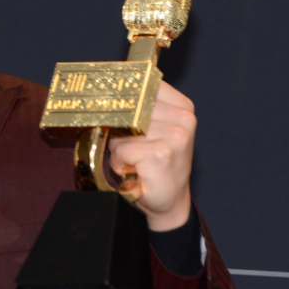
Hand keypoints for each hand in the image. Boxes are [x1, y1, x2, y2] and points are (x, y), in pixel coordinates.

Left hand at [107, 81, 194, 230]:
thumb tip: (104, 94)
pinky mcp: (161, 154)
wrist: (169, 199)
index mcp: (182, 106)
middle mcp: (183, 118)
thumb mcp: (150, 130)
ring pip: (123, 131)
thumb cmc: (155, 163)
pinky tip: (134, 171)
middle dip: (121, 132)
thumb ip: (137, 109)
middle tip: (134, 150)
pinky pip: (122, 150)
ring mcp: (175, 136)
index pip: (141, 88)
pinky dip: (120, 162)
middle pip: (129, 110)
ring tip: (135, 161)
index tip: (124, 119)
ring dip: (120, 149)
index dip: (123, 105)